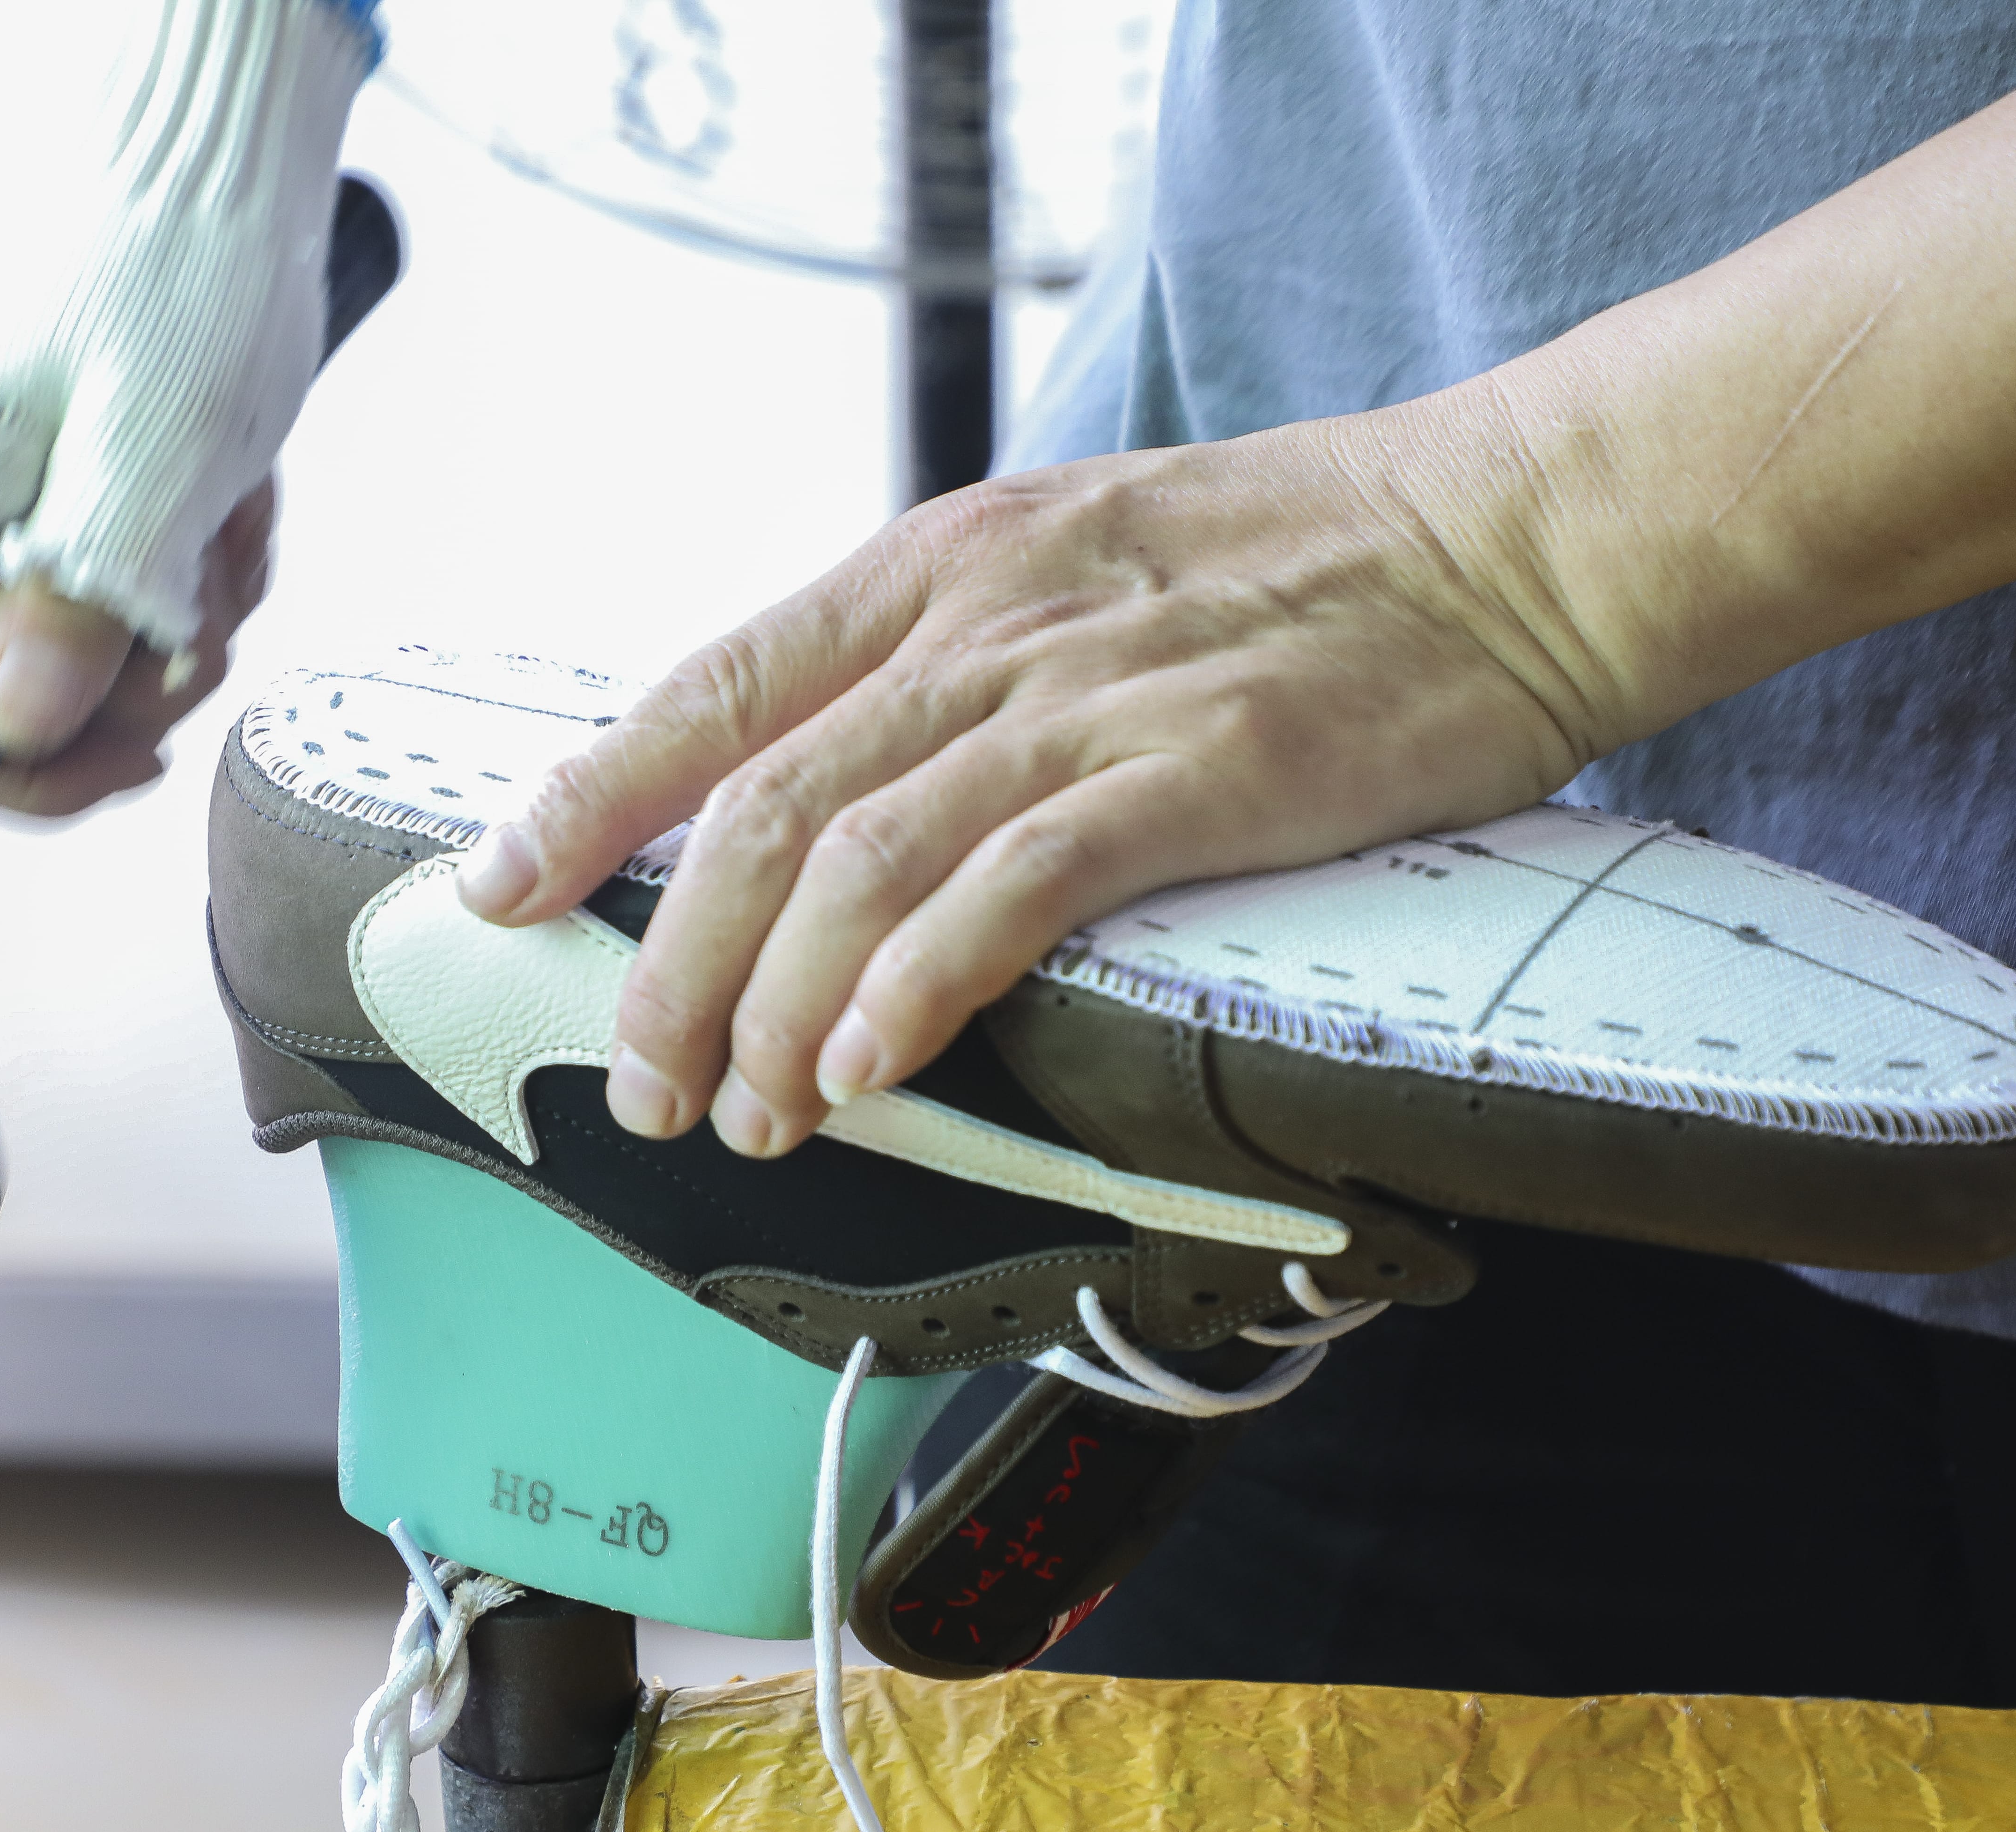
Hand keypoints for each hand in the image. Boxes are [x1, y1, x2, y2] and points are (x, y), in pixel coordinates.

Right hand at [0, 0, 369, 797]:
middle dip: (140, 675)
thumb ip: (81, 592)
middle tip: (199, 584)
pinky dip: (197, 566)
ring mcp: (6, 522)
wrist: (215, 188)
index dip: (36, 767)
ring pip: (96, 663)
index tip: (135, 736)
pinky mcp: (66, 512)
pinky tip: (216, 494)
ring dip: (183, 612)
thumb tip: (16, 721)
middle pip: (26, 713)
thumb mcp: (154, 448)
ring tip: (213, 510)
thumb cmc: (186, 281)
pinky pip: (135, 602)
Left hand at [461, 0, 2015, 1163]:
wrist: (1515, 533)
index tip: (500, 883)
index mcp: (945, 567)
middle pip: (761, 802)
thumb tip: (858, 794)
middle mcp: (982, 621)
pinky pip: (1006, 889)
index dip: (592, 791)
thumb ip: (964, 665)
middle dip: (670, 955)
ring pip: (858, 860)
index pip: (718, 685)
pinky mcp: (1189, 772)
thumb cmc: (1312, 567)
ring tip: (743, 1115)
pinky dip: (915, 985)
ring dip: (774, 1003)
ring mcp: (1082, 695)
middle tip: (635, 1078)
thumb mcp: (1088, 566)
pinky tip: (867, 1068)